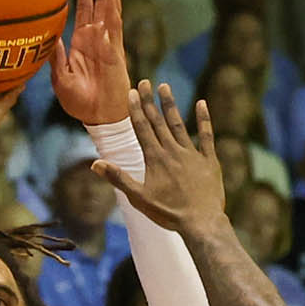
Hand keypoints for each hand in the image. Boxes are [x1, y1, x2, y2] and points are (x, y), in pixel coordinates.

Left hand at [49, 0, 130, 125]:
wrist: (98, 118)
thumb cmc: (79, 102)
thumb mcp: (60, 79)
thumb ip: (55, 58)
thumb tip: (50, 37)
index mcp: (82, 41)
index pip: (86, 8)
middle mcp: (97, 37)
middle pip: (102, 1)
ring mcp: (107, 42)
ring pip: (111, 7)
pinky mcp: (115, 51)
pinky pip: (113, 26)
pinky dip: (112, 8)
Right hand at [90, 84, 228, 238]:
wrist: (201, 222)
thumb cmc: (168, 213)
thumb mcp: (138, 198)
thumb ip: (118, 178)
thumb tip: (95, 164)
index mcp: (155, 158)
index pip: (142, 128)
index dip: (136, 109)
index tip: (131, 92)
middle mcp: (173, 151)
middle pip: (158, 122)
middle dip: (149, 101)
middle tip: (145, 82)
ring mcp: (192, 154)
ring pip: (179, 124)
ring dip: (171, 105)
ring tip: (165, 86)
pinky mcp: (209, 160)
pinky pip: (207, 136)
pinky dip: (204, 119)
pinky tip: (201, 103)